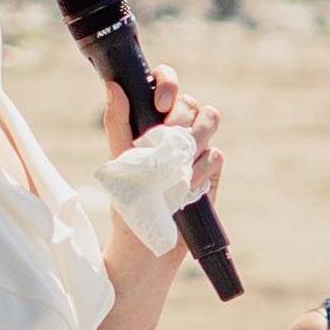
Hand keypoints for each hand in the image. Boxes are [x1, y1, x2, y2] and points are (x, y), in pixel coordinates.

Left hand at [103, 63, 222, 268]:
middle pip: (191, 102)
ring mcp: (195, 150)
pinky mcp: (210, 172)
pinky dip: (201, 168)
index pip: (165, 84)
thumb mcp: (118, 159)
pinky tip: (187, 186)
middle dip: (179, 119)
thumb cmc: (127, 203)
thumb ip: (117, 121)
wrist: (146, 247)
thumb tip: (113, 85)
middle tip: (164, 141)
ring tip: (177, 165)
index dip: (168, 83)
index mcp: (150, 120)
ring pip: (210, 121)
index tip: (161, 102)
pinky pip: (216, 154)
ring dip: (194, 140)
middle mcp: (175, 131)